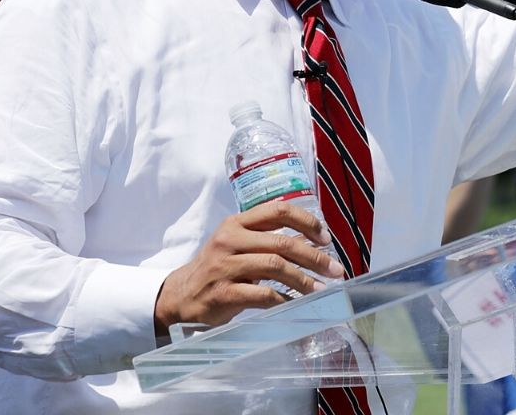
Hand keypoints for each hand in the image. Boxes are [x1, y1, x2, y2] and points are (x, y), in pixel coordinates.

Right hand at [153, 201, 345, 334]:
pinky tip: (296, 304)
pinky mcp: (223, 292)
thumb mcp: (240, 245)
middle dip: (314, 257)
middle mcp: (230, 239)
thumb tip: (313, 241)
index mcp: (237, 223)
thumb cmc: (219, 268)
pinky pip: (262, 295)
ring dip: (304, 280)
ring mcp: (225, 266)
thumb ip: (271, 240)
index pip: (278, 210)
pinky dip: (284, 299)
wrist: (181, 295)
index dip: (307, 222)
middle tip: (335, 270)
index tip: (325, 238)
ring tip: (320, 289)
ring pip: (275, 267)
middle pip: (281, 242)